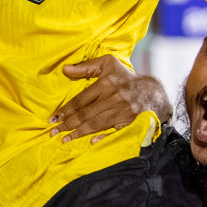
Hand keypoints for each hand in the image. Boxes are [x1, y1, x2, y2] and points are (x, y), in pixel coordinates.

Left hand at [50, 55, 171, 142]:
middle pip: (86, 114)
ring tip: (64, 139)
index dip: (65, 110)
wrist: (153, 92)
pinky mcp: (132, 122)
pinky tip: (91, 141)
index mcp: (106, 84)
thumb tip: (64, 69)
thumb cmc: (125, 78)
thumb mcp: (108, 64)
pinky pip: (115, 132)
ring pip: (97, 124)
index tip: (53, 118)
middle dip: (68, 124)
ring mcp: (123, 111)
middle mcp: (114, 98)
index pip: (80, 100)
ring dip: (79, 133)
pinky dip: (104, 137)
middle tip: (53, 132)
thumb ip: (86, 67)